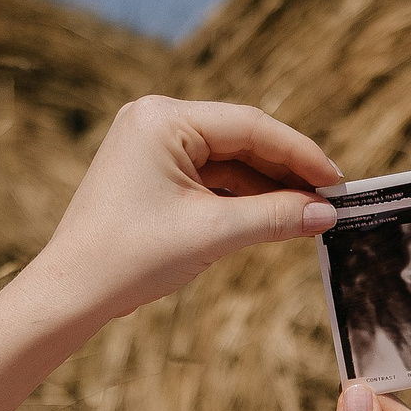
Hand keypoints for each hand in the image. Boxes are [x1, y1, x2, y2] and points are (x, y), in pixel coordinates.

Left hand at [27, 96, 338, 324]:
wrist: (73, 292)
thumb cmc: (131, 257)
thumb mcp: (213, 234)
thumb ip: (275, 218)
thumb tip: (327, 214)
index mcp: (164, 118)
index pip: (250, 127)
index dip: (300, 154)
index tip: (337, 181)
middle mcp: (155, 121)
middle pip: (241, 140)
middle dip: (287, 172)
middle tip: (331, 200)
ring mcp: (151, 146)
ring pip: (228, 162)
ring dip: (267, 188)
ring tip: (309, 214)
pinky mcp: (151, 174)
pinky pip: (209, 179)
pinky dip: (241, 199)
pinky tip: (273, 217)